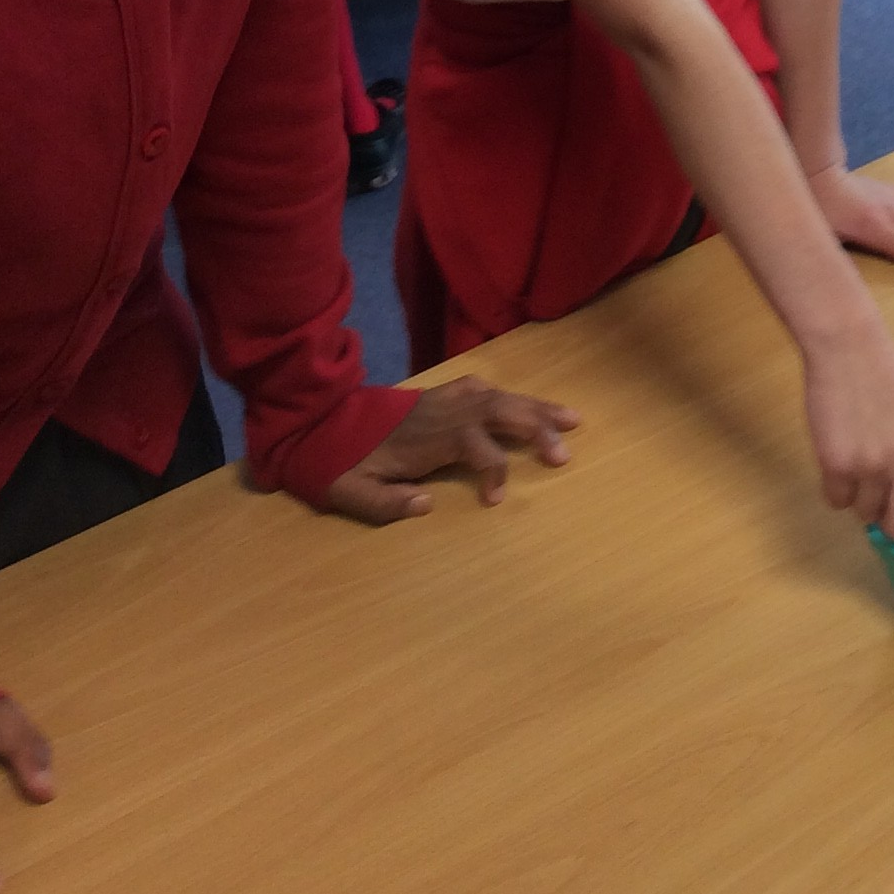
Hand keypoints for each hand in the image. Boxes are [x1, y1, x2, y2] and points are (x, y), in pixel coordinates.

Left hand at [326, 375, 577, 524]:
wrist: (318, 423)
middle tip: (564, 455)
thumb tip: (427, 505)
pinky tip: (525, 404)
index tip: (495, 501)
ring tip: (574, 419)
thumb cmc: (338, 464)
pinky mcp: (442, 395)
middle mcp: (445, 413)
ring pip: (501, 398)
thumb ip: (386, 504)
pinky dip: (508, 394)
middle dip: (537, 430)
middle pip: (502, 413)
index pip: (479, 450)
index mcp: (428, 438)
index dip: (495, 473)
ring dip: (537, 409)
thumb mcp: (349, 493)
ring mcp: (445, 399)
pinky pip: (484, 388)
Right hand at [804, 325, 893, 560]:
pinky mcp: (836, 464)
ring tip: (861, 456)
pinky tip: (840, 455)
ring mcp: (872, 466)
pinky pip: (837, 502)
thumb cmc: (890, 383)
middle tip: (888, 493)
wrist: (848, 348)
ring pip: (866, 515)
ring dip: (863, 498)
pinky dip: (838, 488)